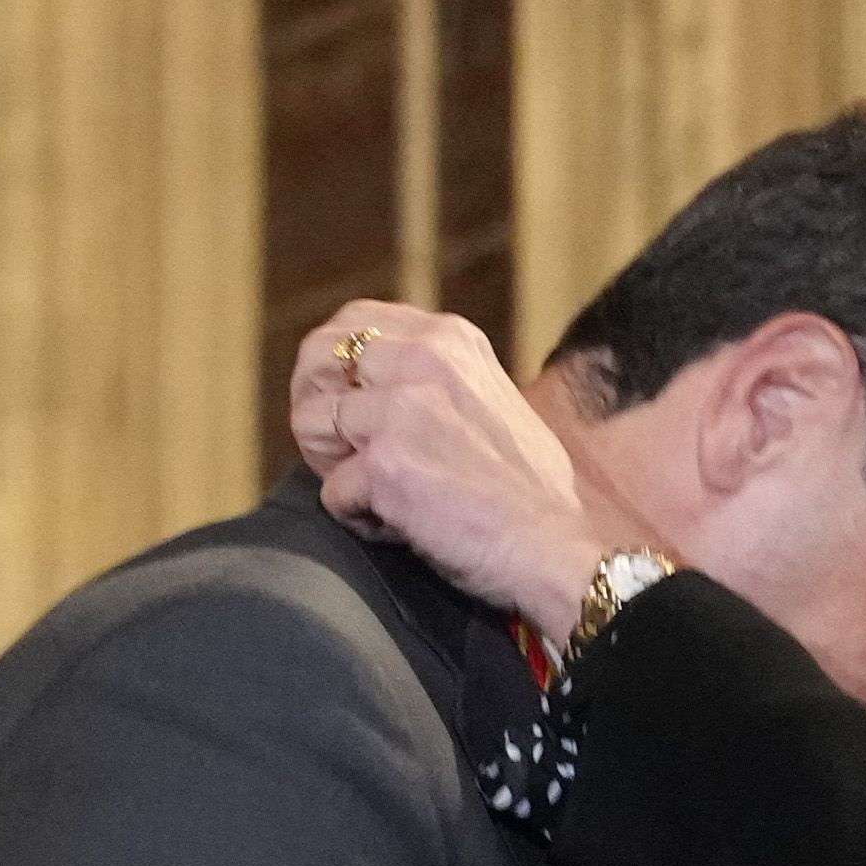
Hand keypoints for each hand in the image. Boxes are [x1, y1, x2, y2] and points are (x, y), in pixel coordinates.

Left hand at [290, 301, 625, 639]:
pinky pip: (331, 491)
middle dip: (316, 408)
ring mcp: (399, 410)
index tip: (339, 399)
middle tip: (335, 451)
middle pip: (318, 363)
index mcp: (449, 339)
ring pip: (311, 424)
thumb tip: (378, 383)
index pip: (355, 321)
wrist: (554, 544)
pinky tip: (396, 527)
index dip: (332, 363)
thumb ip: (438, 378)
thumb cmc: (528, 488)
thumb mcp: (491, 396)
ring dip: (333, 465)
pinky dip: (357, 517)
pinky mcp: (384, 465)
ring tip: (372, 493)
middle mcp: (421, 360)